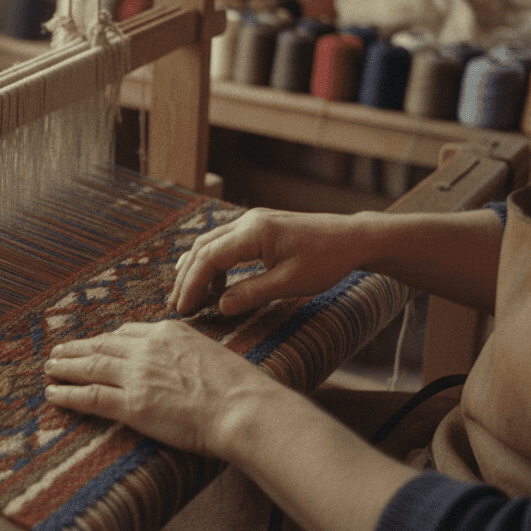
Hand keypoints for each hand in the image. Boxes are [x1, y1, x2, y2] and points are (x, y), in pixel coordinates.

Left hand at [44, 320, 291, 458]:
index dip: (107, 339)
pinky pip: (91, 397)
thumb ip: (189, 355)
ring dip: (66, 367)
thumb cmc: (240, 389)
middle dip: (78, 348)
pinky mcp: (133, 405)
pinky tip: (54, 394)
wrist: (243, 408)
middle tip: (59, 351)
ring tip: (49, 368)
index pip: (129, 332)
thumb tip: (184, 366)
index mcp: (169, 332)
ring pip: (91, 366)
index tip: (96, 343)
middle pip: (103, 344)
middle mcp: (148, 348)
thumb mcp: (212, 355)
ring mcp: (138, 375)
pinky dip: (69, 394)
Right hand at [170, 208, 368, 316]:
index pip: (209, 258)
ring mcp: (252, 221)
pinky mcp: (258, 227)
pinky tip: (212, 283)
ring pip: (210, 243)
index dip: (191, 285)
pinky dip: (213, 263)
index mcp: (254, 232)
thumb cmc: (328, 260)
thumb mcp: (291, 283)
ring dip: (196, 270)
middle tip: (176, 306)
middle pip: (202, 248)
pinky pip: (224, 243)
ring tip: (189, 297)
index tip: (182, 310)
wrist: (354, 238)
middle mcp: (248, 221)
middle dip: (186, 278)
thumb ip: (252, 293)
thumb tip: (220, 307)